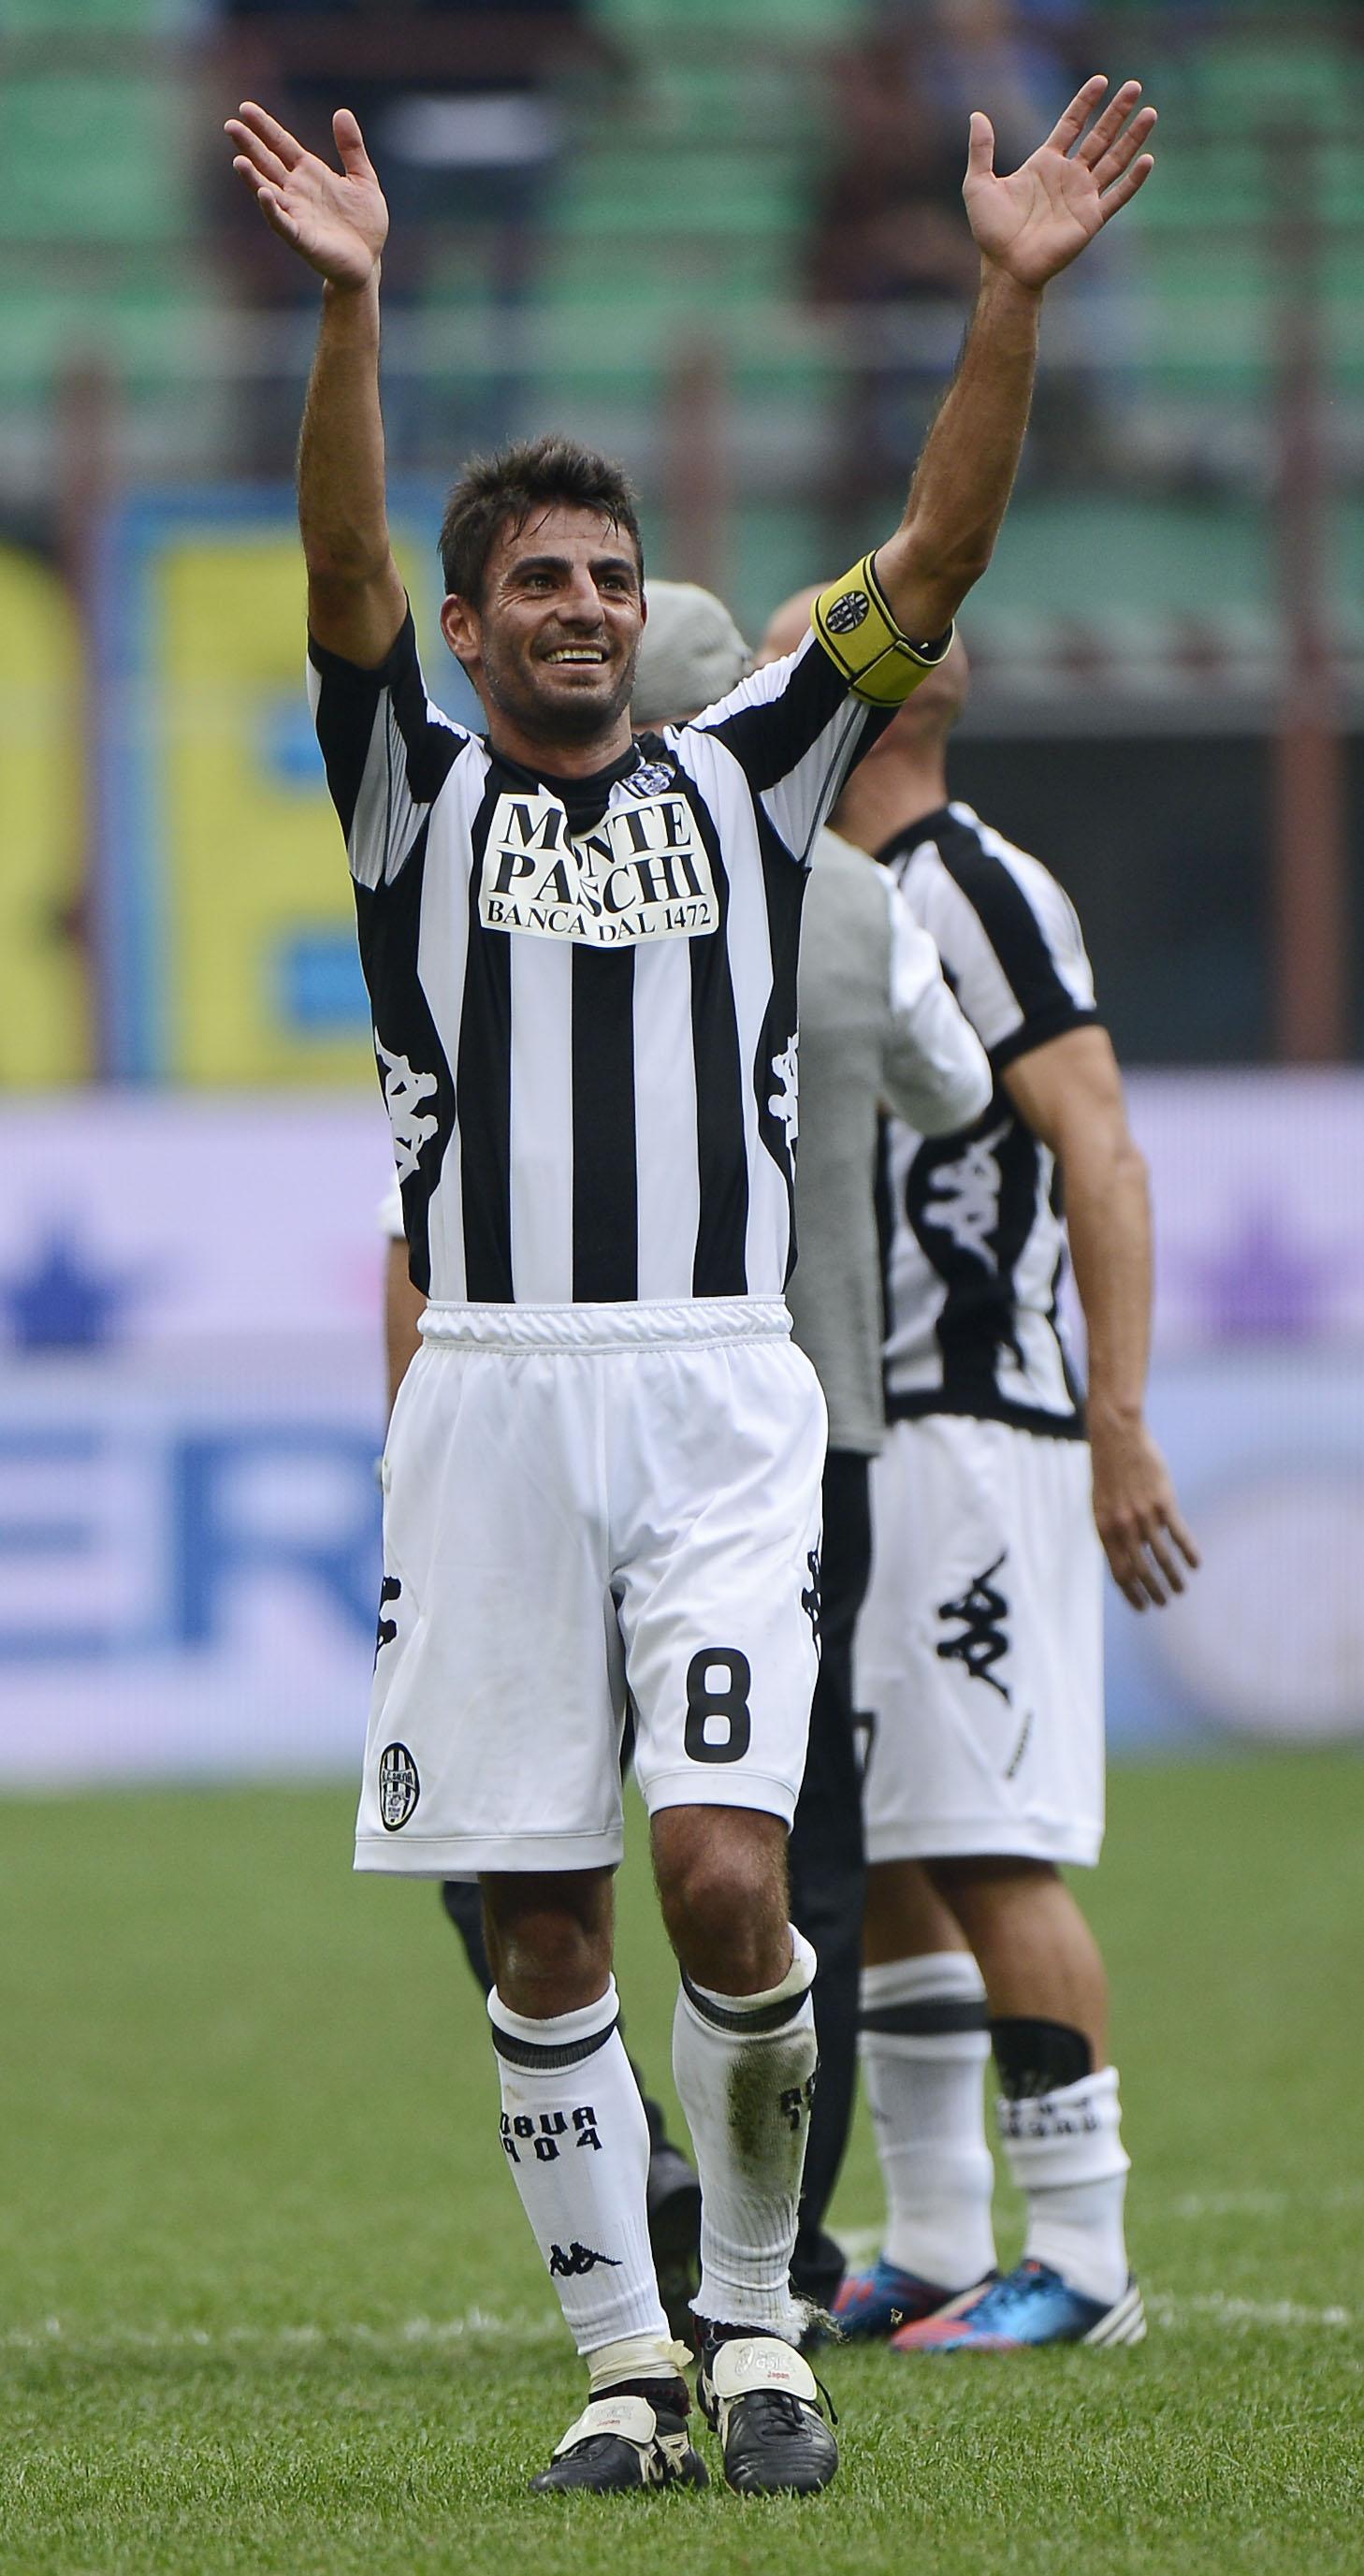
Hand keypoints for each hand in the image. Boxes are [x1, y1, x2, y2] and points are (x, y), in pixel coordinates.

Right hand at [226, 103, 387, 287]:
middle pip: (267, 163)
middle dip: (249, 146)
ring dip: (253, 178)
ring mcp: (296, 214)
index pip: (281, 145)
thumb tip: (342, 112)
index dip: (265, 127)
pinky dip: (272, 210)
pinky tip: (264, 194)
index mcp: (309, 173)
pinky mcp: (302, 239)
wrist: (369, 261)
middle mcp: (296, 191)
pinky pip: (283, 222)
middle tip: (230, 126)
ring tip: (239, 161)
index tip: (246, 109)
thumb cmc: (364, 223)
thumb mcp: (364, 179)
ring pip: (268, 192)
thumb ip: (352, 148)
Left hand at [964, 75, 1155, 291]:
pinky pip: (1117, 196)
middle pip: (1099, 136)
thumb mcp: (978, 184)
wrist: (1006, 267)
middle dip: (1117, 112)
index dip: (1085, 102)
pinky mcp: (1091, 219)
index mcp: (1046, 163)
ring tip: (1150, 112)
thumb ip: (981, 149)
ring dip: (1133, 137)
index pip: (1071, 124)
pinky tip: (1148, 159)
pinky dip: (1134, 180)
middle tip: (1135, 86)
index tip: (1101, 81)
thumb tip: (976, 115)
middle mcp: (1069, 176)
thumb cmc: (991, 230)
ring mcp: (1083, 196)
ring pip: (1114, 159)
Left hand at [1089, 1408, 1199, 1610]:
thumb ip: (1113, 1532)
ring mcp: (1144, 1515)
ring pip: (1162, 1557)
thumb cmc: (1108, 1472)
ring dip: (1173, 1578)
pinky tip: (1196, 1564)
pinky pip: (1179, 1535)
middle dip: (1154, 1592)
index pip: (1119, 1573)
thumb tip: (1128, 1558)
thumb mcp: (1101, 1505)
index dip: (1132, 1594)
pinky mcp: (1164, 1501)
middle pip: (1141, 1571)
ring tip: (1181, 1590)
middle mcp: (1123, 1527)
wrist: (1116, 1437)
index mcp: (1104, 1530)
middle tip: (1164, 1603)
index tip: (1143, 1607)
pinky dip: (1189, 1552)